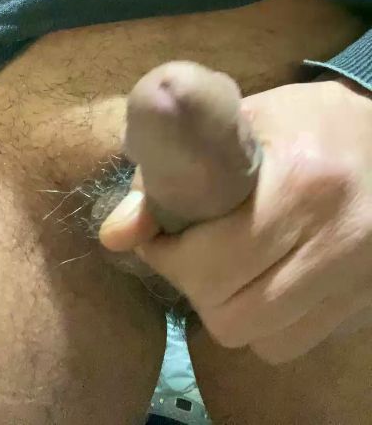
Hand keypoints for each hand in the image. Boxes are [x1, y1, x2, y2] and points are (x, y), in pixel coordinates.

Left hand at [100, 78, 371, 362]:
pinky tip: (261, 282)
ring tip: (224, 267)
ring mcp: (359, 278)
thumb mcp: (244, 124)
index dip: (168, 256)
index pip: (215, 262)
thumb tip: (115, 233)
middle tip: (188, 253)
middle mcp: (340, 240)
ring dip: (228, 309)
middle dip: (193, 286)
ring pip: (264, 339)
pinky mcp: (365, 301)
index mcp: (303, 184)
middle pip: (236, 314)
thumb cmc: (311, 121)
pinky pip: (293, 342)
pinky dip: (264, 323)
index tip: (159, 236)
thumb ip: (176, 172)